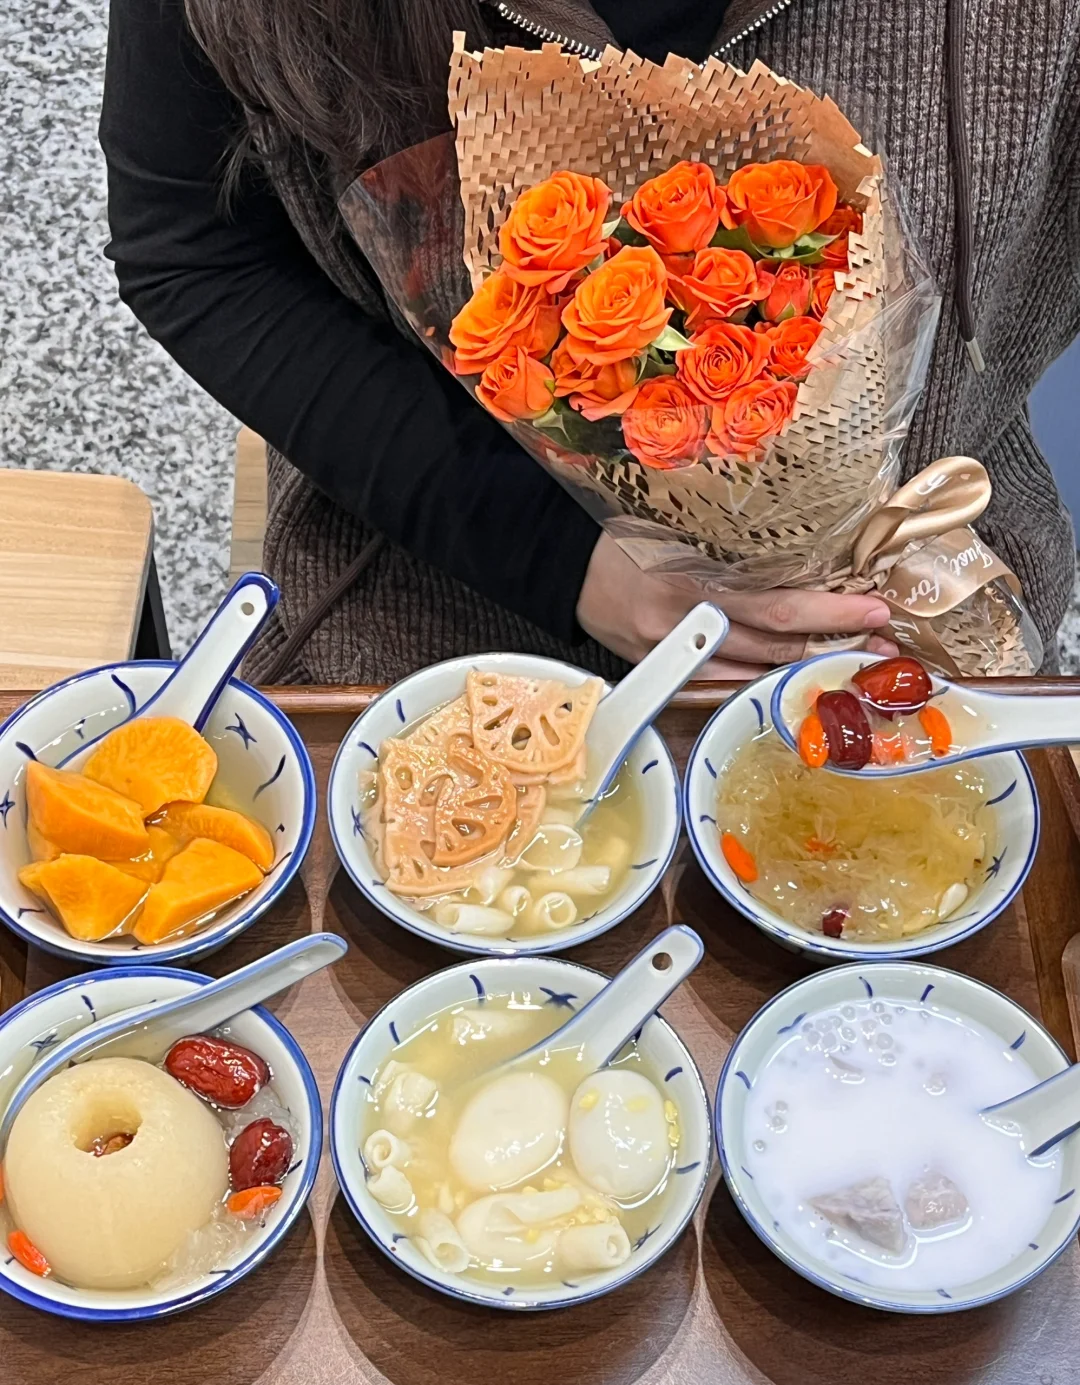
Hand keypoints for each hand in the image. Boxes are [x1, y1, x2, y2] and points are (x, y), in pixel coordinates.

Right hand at [576, 532, 897, 678]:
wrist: (564, 568)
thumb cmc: (625, 536)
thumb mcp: (679, 529)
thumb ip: (734, 550)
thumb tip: (804, 556)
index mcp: (694, 585)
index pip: (778, 609)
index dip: (831, 615)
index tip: (876, 610)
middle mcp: (686, 631)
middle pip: (775, 649)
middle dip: (834, 649)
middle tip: (885, 648)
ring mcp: (673, 661)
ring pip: (752, 676)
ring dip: (805, 672)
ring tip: (852, 665)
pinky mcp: (662, 676)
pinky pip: (720, 690)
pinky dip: (758, 686)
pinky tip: (791, 682)